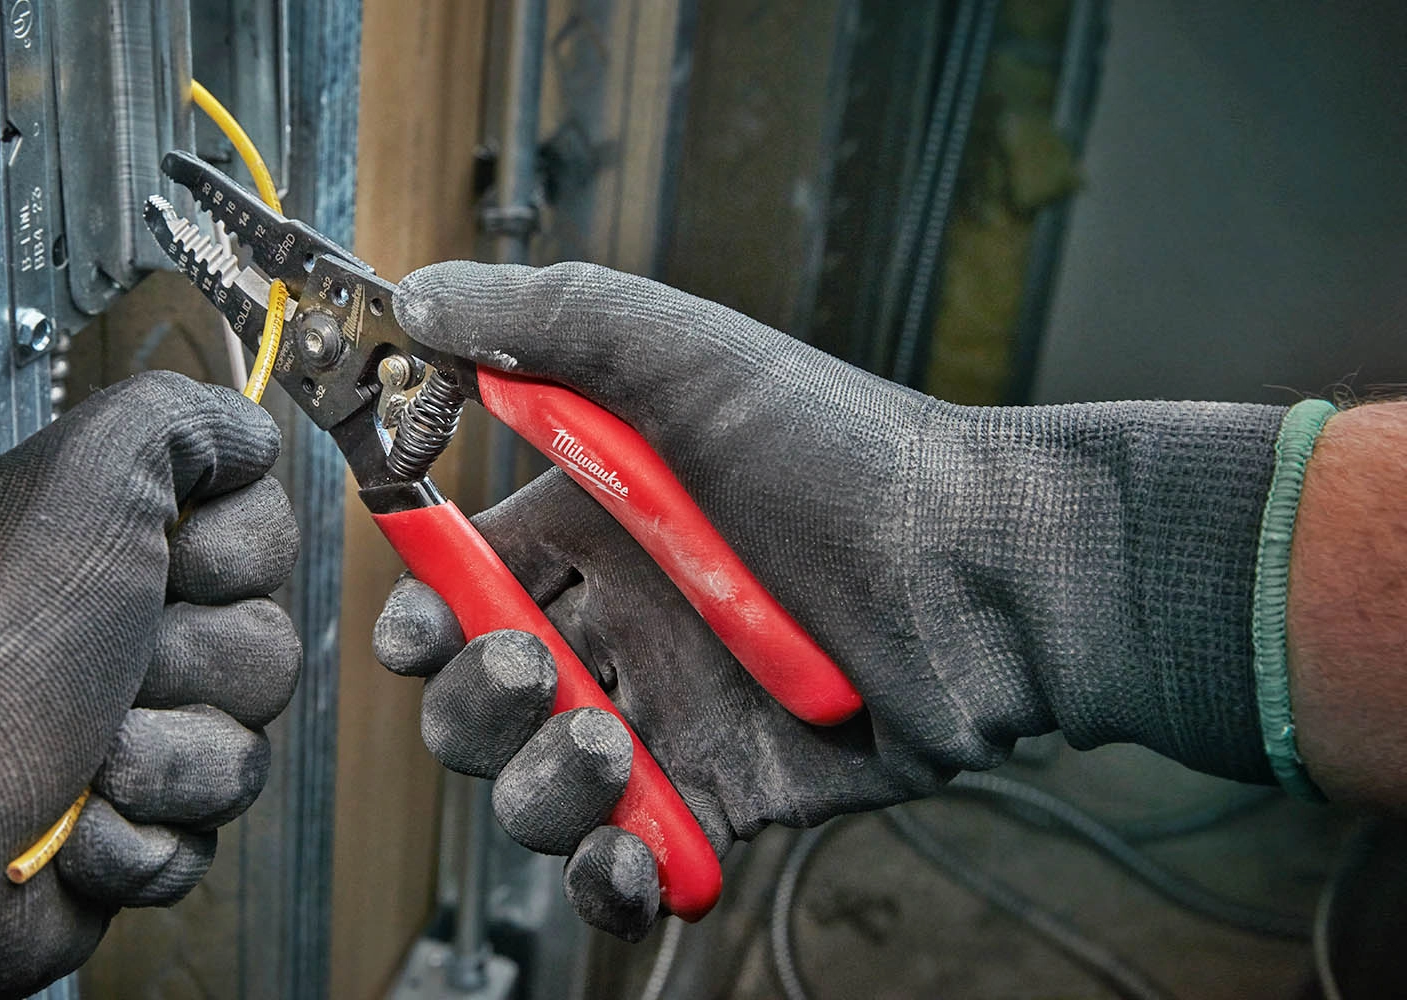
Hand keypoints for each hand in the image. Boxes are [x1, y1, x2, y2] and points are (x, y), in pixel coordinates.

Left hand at [0, 372, 300, 997]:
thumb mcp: (79, 477)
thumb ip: (179, 420)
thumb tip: (252, 435)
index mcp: (107, 545)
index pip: (256, 533)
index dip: (236, 555)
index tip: (175, 565)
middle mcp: (120, 638)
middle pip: (264, 645)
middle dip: (198, 665)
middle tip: (120, 671)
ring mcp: (127, 744)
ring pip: (241, 751)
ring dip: (166, 760)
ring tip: (89, 763)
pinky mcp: (125, 841)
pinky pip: (197, 843)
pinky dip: (137, 838)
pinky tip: (75, 828)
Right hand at [376, 262, 1285, 938]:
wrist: (990, 575)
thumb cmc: (848, 455)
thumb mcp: (689, 362)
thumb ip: (549, 321)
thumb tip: (416, 294)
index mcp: (597, 525)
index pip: (464, 581)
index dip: (418, 612)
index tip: (416, 624)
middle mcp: (626, 622)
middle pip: (481, 695)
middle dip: (474, 702)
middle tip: (531, 670)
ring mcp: (674, 713)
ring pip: (539, 785)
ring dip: (539, 786)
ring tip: (608, 748)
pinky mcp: (727, 793)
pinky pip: (633, 860)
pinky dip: (610, 877)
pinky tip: (628, 854)